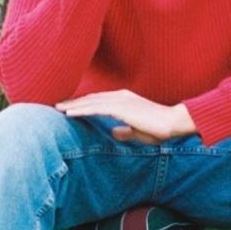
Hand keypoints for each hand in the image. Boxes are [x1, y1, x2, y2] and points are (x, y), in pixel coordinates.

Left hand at [56, 90, 195, 143]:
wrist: (173, 123)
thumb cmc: (159, 128)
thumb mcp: (138, 131)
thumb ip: (126, 130)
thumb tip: (114, 132)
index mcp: (124, 99)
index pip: (98, 100)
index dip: (82, 104)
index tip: (69, 108)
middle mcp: (120, 96)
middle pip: (91, 98)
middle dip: (73, 102)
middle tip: (56, 106)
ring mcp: (120, 100)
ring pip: (90, 102)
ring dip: (73, 106)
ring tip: (57, 109)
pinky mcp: (121, 108)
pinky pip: (96, 108)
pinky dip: (81, 110)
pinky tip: (69, 114)